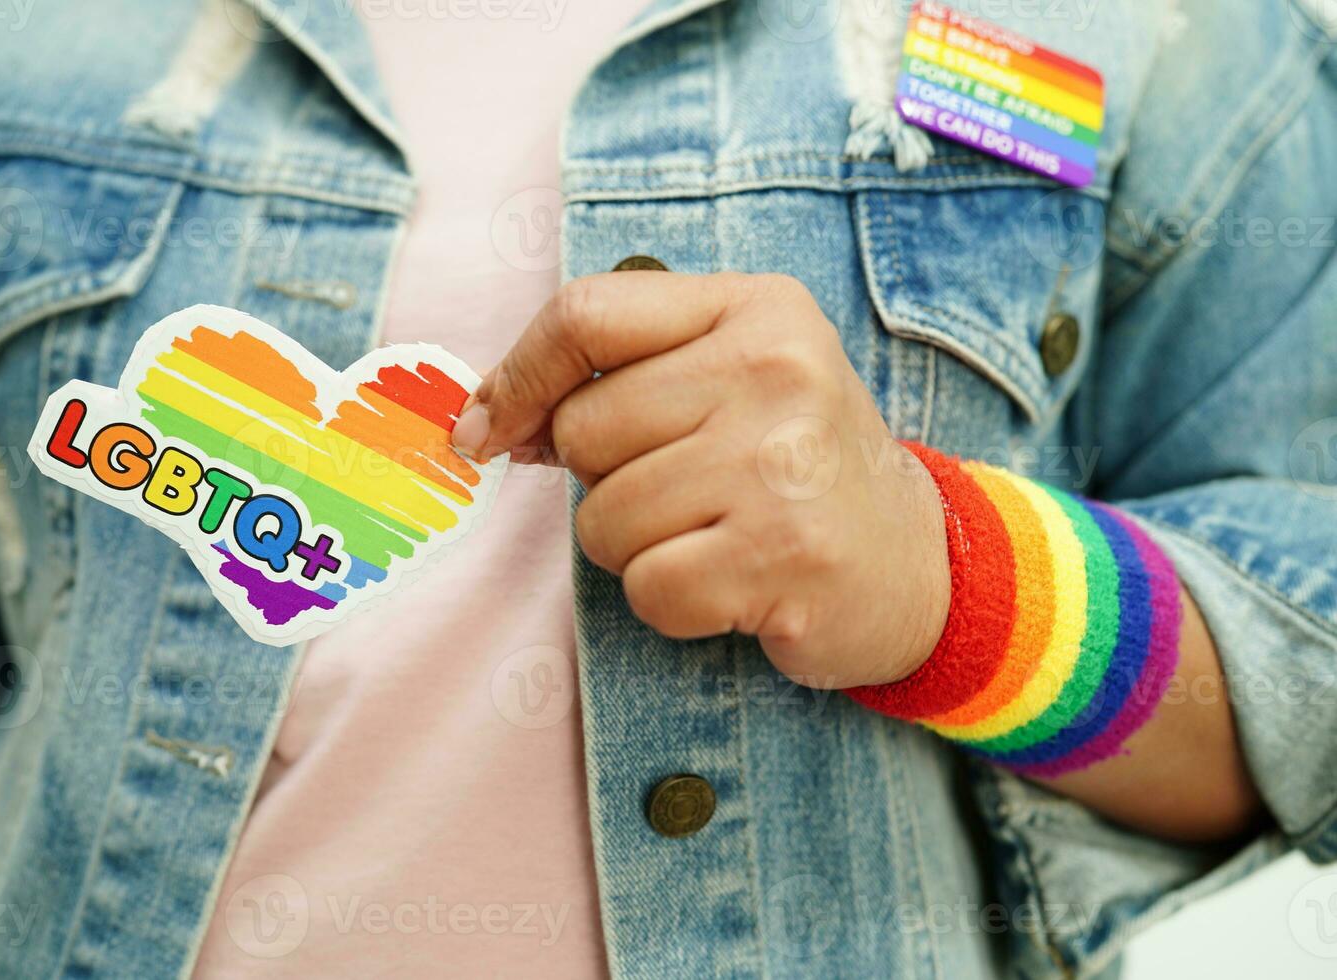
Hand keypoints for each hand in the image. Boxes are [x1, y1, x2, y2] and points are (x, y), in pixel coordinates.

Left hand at [452, 271, 950, 687]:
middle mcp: (774, 372)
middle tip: (683, 489)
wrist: (913, 562)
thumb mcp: (728, 377)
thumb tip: (483, 421)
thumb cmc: (791, 463)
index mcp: (756, 308)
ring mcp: (780, 466)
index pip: (585, 314)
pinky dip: (671, 600)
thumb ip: (617, 375)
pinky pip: (646, 588)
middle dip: (603, 479)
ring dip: (636, 547)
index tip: (489, 430)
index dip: (516, 376)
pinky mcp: (780, 557)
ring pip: (603, 519)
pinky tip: (731, 582)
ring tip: (713, 534)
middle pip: (583, 428)